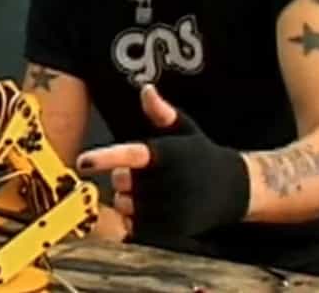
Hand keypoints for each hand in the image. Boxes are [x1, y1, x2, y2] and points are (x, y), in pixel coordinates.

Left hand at [75, 85, 250, 239]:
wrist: (236, 189)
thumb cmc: (200, 155)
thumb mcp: (185, 129)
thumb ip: (160, 112)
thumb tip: (146, 89)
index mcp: (169, 154)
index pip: (131, 155)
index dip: (105, 158)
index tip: (82, 161)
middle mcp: (171, 182)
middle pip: (121, 182)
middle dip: (123, 177)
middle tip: (142, 174)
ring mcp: (173, 209)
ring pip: (125, 205)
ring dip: (128, 199)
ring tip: (151, 191)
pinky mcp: (174, 230)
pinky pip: (136, 227)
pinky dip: (136, 219)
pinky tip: (154, 208)